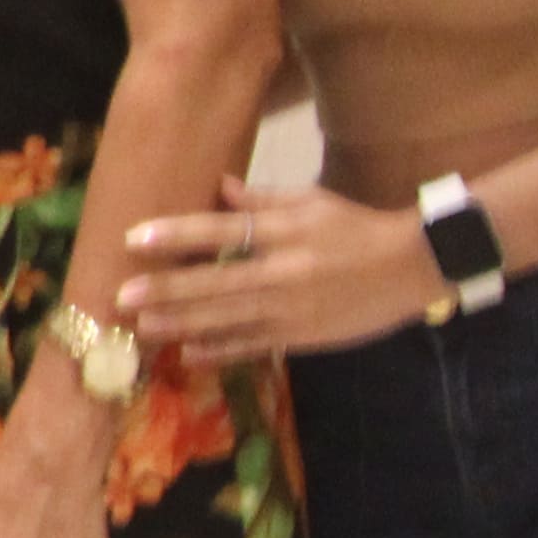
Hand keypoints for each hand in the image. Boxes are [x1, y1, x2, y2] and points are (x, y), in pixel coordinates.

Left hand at [115, 173, 432, 362]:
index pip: (223, 232)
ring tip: (142, 326)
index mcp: (287, 233)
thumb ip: (261, 200)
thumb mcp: (312, 202)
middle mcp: (286, 272)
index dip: (177, 234)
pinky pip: (255, 345)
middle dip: (167, 290)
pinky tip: (189, 353)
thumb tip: (216, 185)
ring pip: (229, 319)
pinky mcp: (304, 336)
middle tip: (121, 295)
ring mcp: (295, 309)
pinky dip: (222, 350)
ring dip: (183, 324)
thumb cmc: (357, 228)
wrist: (416, 266)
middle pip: (217, 283)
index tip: (135, 237)